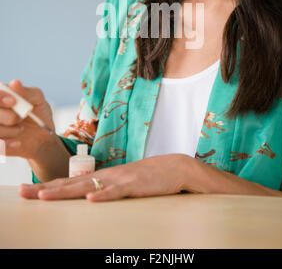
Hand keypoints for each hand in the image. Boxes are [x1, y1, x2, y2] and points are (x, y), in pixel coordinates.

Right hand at [0, 79, 54, 159]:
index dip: (0, 97)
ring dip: (9, 131)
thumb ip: (26, 92)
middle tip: (21, 118)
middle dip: (7, 116)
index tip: (13, 102)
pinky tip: (18, 143)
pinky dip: (7, 145)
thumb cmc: (38, 113)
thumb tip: (15, 83)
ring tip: (21, 129)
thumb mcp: (37, 99)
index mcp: (1, 95)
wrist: (43, 136)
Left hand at [18, 154, 188, 201]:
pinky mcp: (135, 185)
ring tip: (45, 196)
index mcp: (101, 177)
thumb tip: (87, 198)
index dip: (48, 186)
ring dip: (66, 191)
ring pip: (88, 186)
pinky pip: (117, 192)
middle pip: (71, 183)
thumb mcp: (121, 184)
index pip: (69, 182)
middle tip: (23, 192)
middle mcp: (106, 176)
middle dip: (46, 188)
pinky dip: (104, 196)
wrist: (173, 166)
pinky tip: (91, 200)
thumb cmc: (146, 178)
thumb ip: (105, 189)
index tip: (27, 190)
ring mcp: (119, 179)